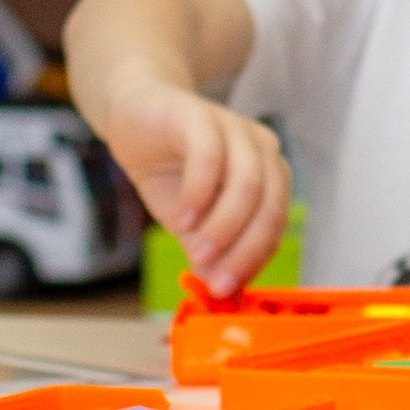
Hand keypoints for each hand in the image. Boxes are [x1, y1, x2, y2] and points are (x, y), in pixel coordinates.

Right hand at [102, 77, 289, 293]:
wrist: (135, 119)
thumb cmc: (171, 170)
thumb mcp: (191, 222)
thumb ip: (210, 252)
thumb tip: (224, 293)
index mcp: (269, 175)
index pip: (275, 224)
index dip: (254, 260)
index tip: (227, 290)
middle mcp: (261, 149)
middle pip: (270, 206)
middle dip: (245, 250)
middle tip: (216, 282)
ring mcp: (234, 128)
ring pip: (248, 184)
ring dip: (224, 227)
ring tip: (197, 253)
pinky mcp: (199, 115)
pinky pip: (210, 156)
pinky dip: (199, 193)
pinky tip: (183, 218)